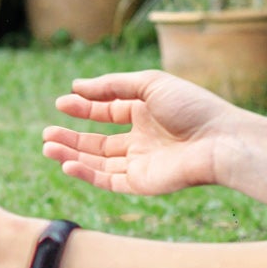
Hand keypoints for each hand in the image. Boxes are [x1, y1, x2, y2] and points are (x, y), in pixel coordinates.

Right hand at [40, 69, 240, 196]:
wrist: (220, 141)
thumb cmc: (192, 107)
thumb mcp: (149, 84)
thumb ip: (111, 86)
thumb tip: (76, 87)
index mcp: (145, 113)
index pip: (107, 111)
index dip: (83, 108)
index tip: (61, 104)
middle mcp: (141, 140)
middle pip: (98, 142)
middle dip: (71, 137)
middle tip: (46, 134)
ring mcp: (141, 163)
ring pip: (98, 163)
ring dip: (72, 155)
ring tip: (47, 146)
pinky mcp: (143, 183)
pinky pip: (108, 181)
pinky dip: (86, 174)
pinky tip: (67, 164)